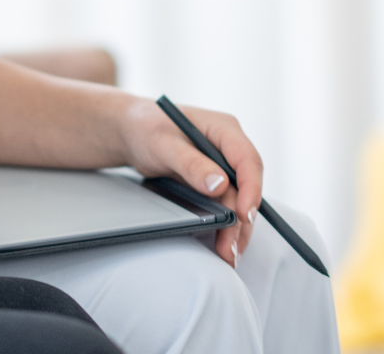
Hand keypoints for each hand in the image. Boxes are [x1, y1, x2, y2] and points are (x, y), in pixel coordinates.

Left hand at [120, 98, 263, 266]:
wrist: (132, 132)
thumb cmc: (146, 127)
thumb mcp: (163, 143)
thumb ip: (191, 163)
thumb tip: (220, 184)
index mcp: (224, 129)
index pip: (248, 160)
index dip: (251, 189)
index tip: (244, 215)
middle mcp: (229, 148)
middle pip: (246, 187)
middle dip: (242, 220)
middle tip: (231, 249)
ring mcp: (223, 167)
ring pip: (238, 201)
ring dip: (236, 229)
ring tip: (228, 255)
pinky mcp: (214, 182)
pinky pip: (226, 205)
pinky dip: (225, 225)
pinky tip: (221, 244)